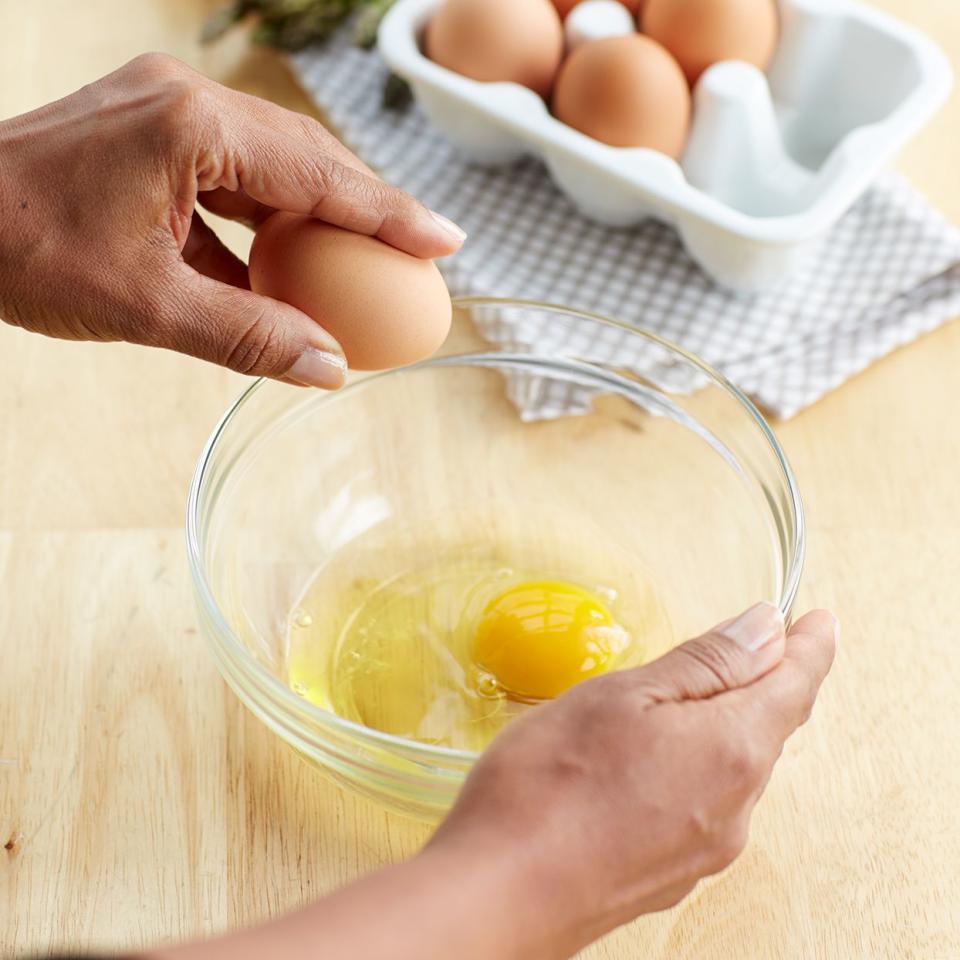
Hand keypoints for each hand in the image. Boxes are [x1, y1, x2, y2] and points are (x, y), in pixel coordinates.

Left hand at [0, 53, 464, 386]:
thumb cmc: (20, 250)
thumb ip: (249, 338)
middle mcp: (186, 102)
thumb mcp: (146, 307)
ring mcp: (166, 112)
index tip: (446, 241)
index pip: (320, 175)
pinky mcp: (150, 136)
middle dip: (365, 210)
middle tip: (418, 256)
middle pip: (306, 159)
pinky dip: (265, 226)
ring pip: (272, 167)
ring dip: (316, 219)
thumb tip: (331, 369)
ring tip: (364, 267)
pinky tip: (284, 270)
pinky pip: (231, 179)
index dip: (390, 213)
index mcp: (193, 126)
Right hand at [144, 603, 834, 959]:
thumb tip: (767, 615)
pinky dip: (695, 742)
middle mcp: (728, 795)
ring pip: (738, 750)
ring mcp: (694, 833)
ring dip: (736, 702)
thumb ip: (698, 656)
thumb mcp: (618, 697)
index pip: (793, 673)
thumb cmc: (541, 789)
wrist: (492, 900)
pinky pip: (698, 784)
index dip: (806, 631)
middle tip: (777, 619)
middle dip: (776, 663)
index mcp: (726, 746)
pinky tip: (665, 734)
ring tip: (731, 663)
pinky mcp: (655, 855)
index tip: (817, 599)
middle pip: (771, 712)